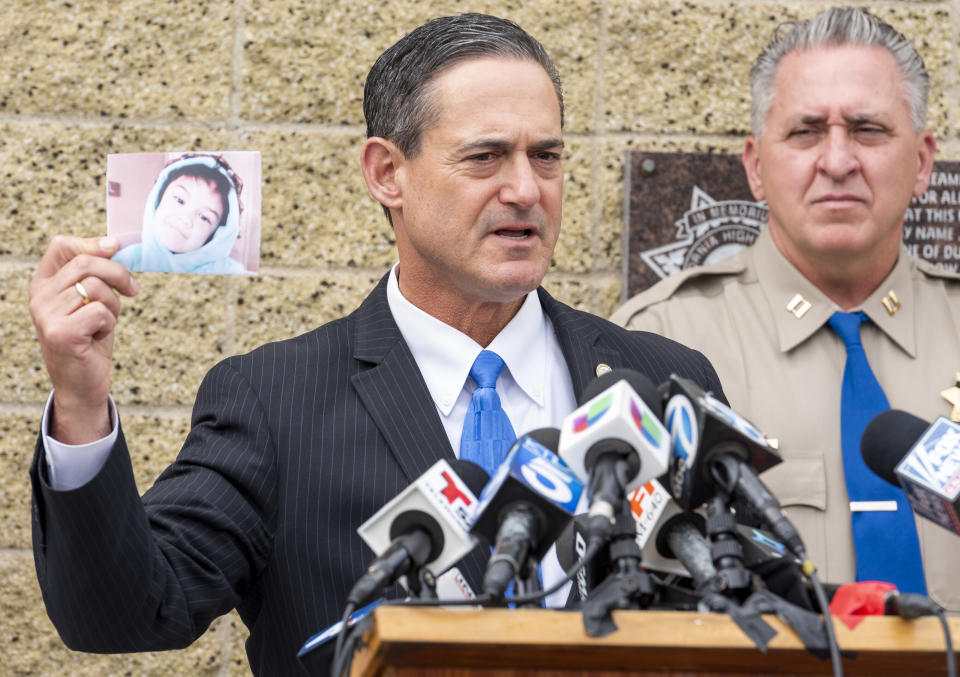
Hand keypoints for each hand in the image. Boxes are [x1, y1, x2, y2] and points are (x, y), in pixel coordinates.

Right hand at [29, 235, 138, 443]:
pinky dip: (109, 323)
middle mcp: (39, 296)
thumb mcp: (92, 301)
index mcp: (44, 284)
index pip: (62, 245)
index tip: (115, 250)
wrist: (82, 383)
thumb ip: (96, 274)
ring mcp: (46, 314)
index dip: (92, 244)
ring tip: (104, 323)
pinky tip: (98, 337)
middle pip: (86, 263)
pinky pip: (100, 311)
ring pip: (95, 288)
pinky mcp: (60, 332)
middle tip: (132, 291)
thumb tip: (113, 243)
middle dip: (118, 274)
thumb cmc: (90, 339)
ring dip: (113, 305)